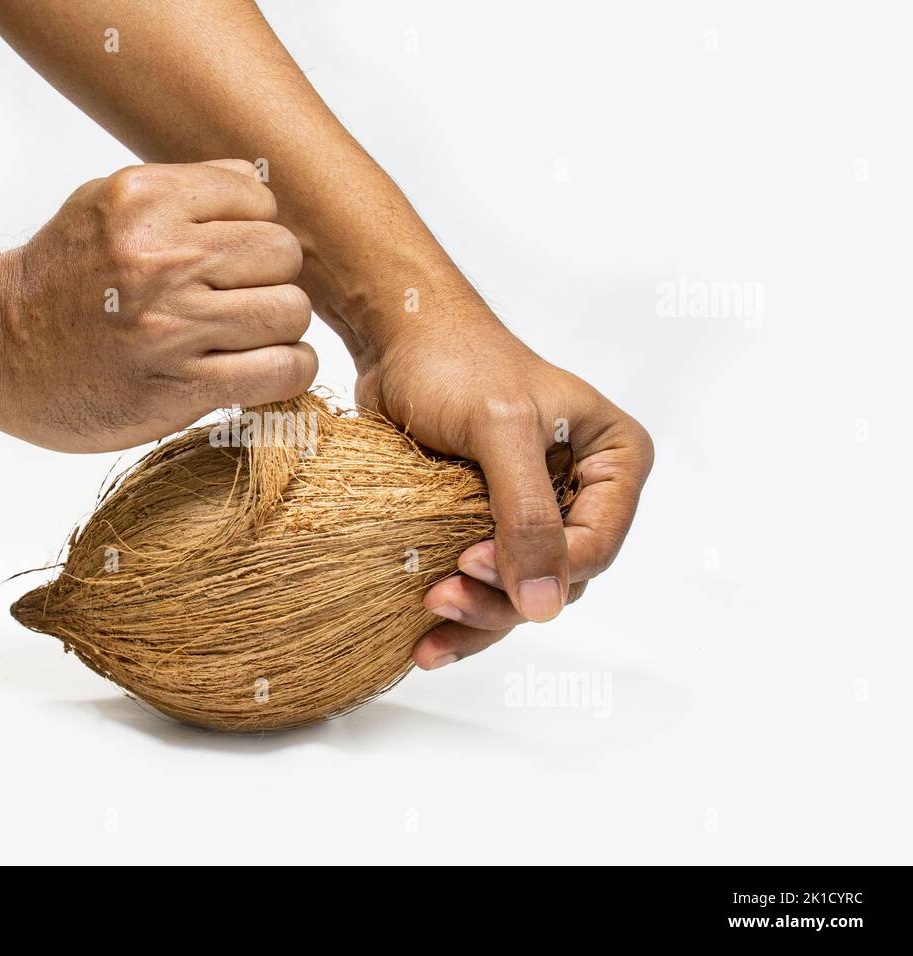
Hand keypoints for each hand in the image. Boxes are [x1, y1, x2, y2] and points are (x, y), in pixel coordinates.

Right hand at [0, 160, 316, 451]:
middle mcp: (160, 257)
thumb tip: (259, 185)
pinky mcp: (180, 384)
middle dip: (271, 278)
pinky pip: (282, 369)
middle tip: (241, 301)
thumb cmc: (59, 279)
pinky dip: (287, 370)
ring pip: (290, 310)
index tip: (229, 259)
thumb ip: (182, 191)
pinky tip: (263, 370)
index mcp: (143, 200)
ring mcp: (171, 324)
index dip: (253, 230)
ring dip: (280, 328)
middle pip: (283, 254)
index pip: (259, 199)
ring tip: (248, 337)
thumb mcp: (104, 204)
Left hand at [355, 301, 653, 669]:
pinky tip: (426, 641)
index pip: (597, 545)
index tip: (470, 561)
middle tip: (439, 599)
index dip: (541, 570)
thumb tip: (545, 605)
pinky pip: (488, 585)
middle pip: (560, 579)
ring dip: (477, 617)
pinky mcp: (491, 525)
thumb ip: (526, 515)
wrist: (400, 339)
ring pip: (523, 593)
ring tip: (428, 630)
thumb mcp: (500, 431)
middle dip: (501, 600)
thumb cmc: (457, 363)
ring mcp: (539, 513)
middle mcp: (586, 493)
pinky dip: (460, 611)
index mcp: (614, 462)